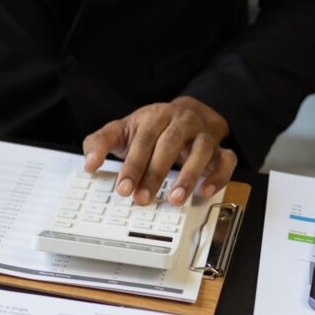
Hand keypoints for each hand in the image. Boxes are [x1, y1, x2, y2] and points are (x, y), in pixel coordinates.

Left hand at [82, 97, 236, 206]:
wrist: (183, 116)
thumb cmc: (149, 129)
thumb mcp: (120, 131)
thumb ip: (99, 144)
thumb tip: (88, 164)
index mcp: (155, 117)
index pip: (143, 141)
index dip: (132, 166)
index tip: (123, 188)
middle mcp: (181, 123)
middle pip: (169, 145)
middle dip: (154, 174)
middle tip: (142, 198)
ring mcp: (202, 136)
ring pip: (201, 151)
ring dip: (187, 176)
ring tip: (174, 198)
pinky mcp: (219, 149)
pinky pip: (226, 161)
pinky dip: (218, 176)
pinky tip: (204, 191)